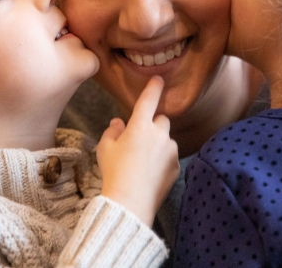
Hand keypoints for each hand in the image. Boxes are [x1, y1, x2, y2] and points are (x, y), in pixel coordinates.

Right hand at [96, 76, 179, 226]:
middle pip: (161, 120)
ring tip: (143, 163)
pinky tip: (150, 174)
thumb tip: (118, 123)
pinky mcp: (177, 166)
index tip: (158, 80)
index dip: (153, 88)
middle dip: (153, 125)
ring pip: (167, 140)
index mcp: (140, 126)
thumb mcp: (105, 149)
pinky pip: (170, 157)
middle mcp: (159, 134)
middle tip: (140, 139)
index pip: (149, 100)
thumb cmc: (113, 172)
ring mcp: (171, 151)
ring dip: (159, 144)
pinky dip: (163, 161)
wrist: (130, 202)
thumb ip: (112, 131)